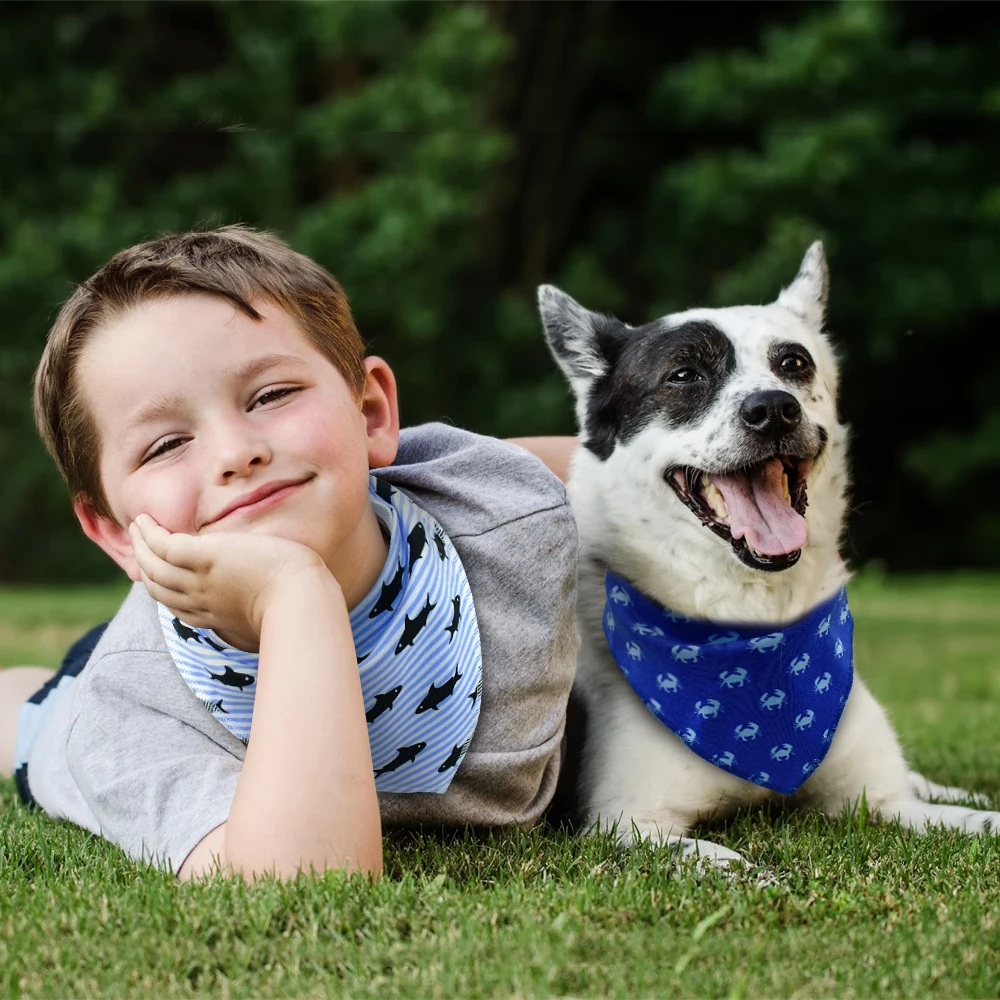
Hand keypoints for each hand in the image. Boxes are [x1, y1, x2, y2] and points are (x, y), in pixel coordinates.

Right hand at [129, 514, 328, 649]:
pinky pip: (165, 546)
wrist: (302, 601)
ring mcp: (200, 581)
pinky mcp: (206, 559)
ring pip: (154, 565)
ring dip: (141, 544)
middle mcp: (201, 602)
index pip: (177, 604)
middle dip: (144, 564)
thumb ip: (254, 613)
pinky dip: (150, 534)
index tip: (157, 573)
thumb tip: (258, 613)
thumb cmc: (298, 606)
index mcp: (215, 617)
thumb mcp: (267, 615)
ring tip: (137, 526)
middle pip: (158, 585)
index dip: (162, 588)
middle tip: (139, 543)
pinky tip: (145, 520)